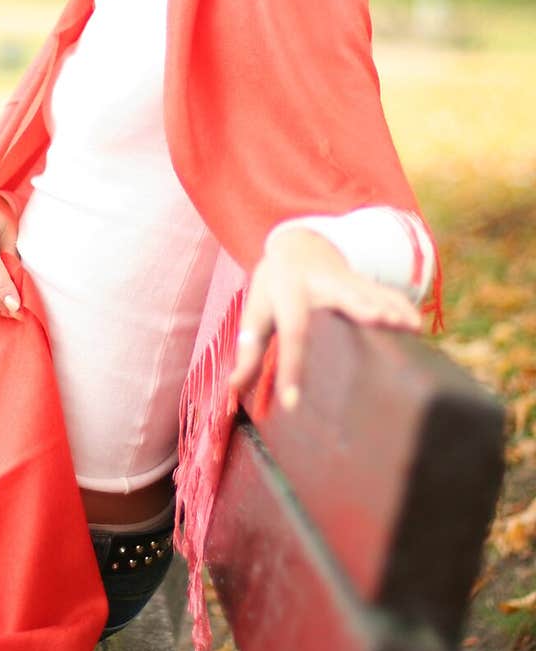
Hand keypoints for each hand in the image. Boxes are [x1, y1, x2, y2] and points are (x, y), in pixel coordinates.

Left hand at [227, 227, 422, 410]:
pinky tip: (418, 327)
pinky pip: (387, 293)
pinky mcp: (366, 283)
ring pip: (372, 292)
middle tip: (379, 321)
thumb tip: (232, 390)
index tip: (293, 404)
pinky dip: (403, 307)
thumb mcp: (256, 314)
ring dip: (391, 308)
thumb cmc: (273, 290)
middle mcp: (321, 283)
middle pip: (343, 295)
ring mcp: (347, 280)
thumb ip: (247, 351)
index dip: (291, 368)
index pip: (290, 333)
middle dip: (362, 306)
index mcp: (289, 293)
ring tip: (411, 327)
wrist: (297, 247)